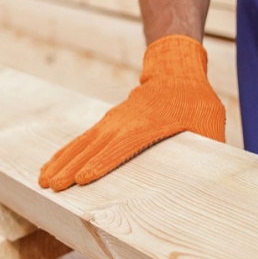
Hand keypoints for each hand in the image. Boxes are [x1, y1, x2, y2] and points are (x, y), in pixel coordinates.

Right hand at [38, 35, 224, 190]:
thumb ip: (209, 147)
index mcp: (147, 126)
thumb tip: (214, 176)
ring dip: (61, 161)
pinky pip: (83, 139)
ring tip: (43, 180)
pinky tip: (52, 165)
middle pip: (92, 147)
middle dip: (70, 167)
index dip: (101, 164)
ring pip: (82, 143)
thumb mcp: (210, 123)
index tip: (82, 179)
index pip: (120, 147)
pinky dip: (66, 152)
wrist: (175, 72)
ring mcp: (112, 122)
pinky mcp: (108, 123)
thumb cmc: (196, 101)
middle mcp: (123, 123)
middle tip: (52, 186)